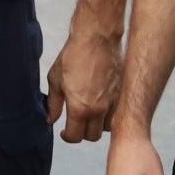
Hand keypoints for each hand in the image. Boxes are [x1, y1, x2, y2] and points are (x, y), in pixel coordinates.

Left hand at [46, 25, 122, 142]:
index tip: (64, 131)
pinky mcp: (123, 94)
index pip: (75, 137)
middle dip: (82, 133)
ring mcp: (114, 103)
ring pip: (107, 128)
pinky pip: (117, 114)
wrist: (97, 38)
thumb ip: (53, 104)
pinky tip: (102, 103)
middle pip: (92, 136)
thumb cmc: (73, 56)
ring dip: (98, 124)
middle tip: (76, 122)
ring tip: (90, 112)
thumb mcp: (55, 80)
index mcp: (80, 108)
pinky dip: (110, 114)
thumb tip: (51, 120)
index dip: (67, 136)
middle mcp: (99, 110)